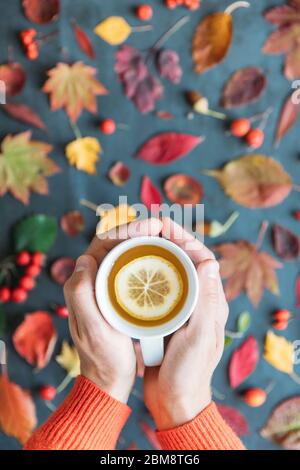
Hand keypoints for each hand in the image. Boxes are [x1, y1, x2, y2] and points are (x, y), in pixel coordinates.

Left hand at [64, 217, 161, 403]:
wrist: (109, 379)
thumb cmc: (103, 357)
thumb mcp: (92, 329)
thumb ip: (81, 295)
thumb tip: (84, 259)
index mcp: (82, 283)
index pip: (103, 243)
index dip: (127, 228)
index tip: (152, 225)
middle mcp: (92, 280)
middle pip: (116, 244)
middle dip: (139, 230)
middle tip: (164, 226)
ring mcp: (106, 287)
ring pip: (126, 254)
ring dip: (145, 242)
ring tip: (168, 237)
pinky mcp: (119, 296)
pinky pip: (133, 269)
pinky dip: (148, 259)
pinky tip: (165, 260)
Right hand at [144, 218, 228, 429]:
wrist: (175, 401)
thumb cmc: (189, 372)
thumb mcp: (199, 336)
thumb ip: (206, 300)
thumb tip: (210, 260)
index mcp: (211, 302)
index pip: (201, 257)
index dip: (183, 236)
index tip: (162, 223)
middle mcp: (197, 300)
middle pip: (182, 259)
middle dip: (165, 239)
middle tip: (143, 228)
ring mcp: (179, 307)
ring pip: (167, 270)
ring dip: (152, 253)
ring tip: (133, 242)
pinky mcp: (163, 316)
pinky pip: (154, 287)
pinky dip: (143, 273)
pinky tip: (127, 269)